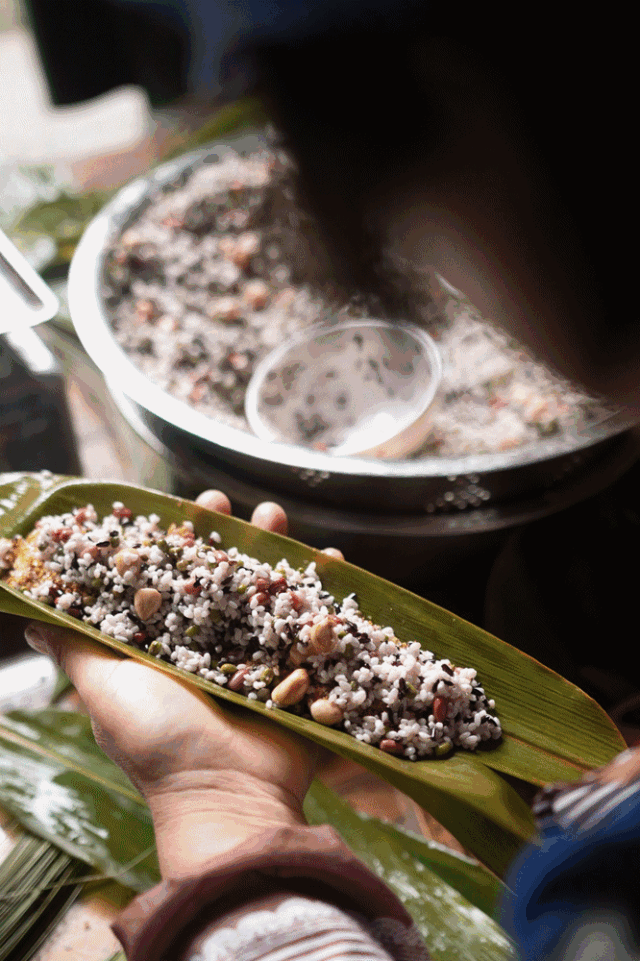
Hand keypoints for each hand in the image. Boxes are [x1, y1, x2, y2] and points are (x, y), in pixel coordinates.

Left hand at [24, 491, 339, 879]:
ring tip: (278, 516)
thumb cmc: (158, 742)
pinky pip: (316, 627)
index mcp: (170, 648)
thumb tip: (30, 619)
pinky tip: (334, 561)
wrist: (226, 796)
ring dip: (277, 551)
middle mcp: (215, 649)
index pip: (172, 578)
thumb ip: (75, 648)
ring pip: (269, 593)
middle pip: (224, 577)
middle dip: (228, 536)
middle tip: (230, 504)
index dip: (177, 540)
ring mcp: (262, 661)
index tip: (184, 507)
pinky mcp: (300, 676)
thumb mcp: (105, 689)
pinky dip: (327, 595)